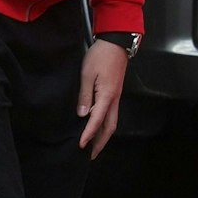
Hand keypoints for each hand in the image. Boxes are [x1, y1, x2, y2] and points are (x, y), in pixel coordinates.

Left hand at [79, 39, 128, 156]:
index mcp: (107, 96)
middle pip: (110, 126)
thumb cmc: (101, 56)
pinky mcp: (115, 92)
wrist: (116, 43)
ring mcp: (116, 96)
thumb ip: (84, 95)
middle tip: (91, 154)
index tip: (80, 145)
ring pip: (112, 121)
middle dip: (101, 142)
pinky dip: (105, 124)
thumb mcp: (86, 74)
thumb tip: (82, 114)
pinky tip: (97, 126)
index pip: (97, 121)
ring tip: (94, 144)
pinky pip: (111, 113)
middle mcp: (114, 99)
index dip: (88, 134)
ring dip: (104, 135)